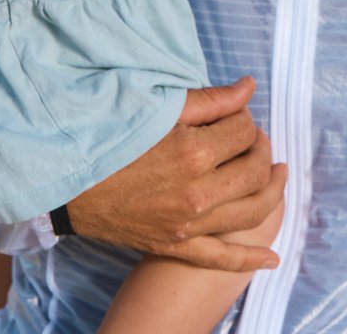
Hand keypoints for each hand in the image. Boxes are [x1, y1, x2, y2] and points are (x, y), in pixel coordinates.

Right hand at [66, 77, 285, 270]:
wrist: (69, 182)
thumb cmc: (112, 136)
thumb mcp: (159, 108)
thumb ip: (210, 100)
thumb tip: (249, 87)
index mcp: (193, 153)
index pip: (243, 131)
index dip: (244, 118)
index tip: (234, 114)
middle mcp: (198, 193)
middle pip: (254, 170)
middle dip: (262, 148)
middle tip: (254, 137)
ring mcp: (189, 225)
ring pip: (251, 211)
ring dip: (272, 191)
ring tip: (278, 173)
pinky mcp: (177, 246)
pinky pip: (222, 258)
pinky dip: (250, 259)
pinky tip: (273, 255)